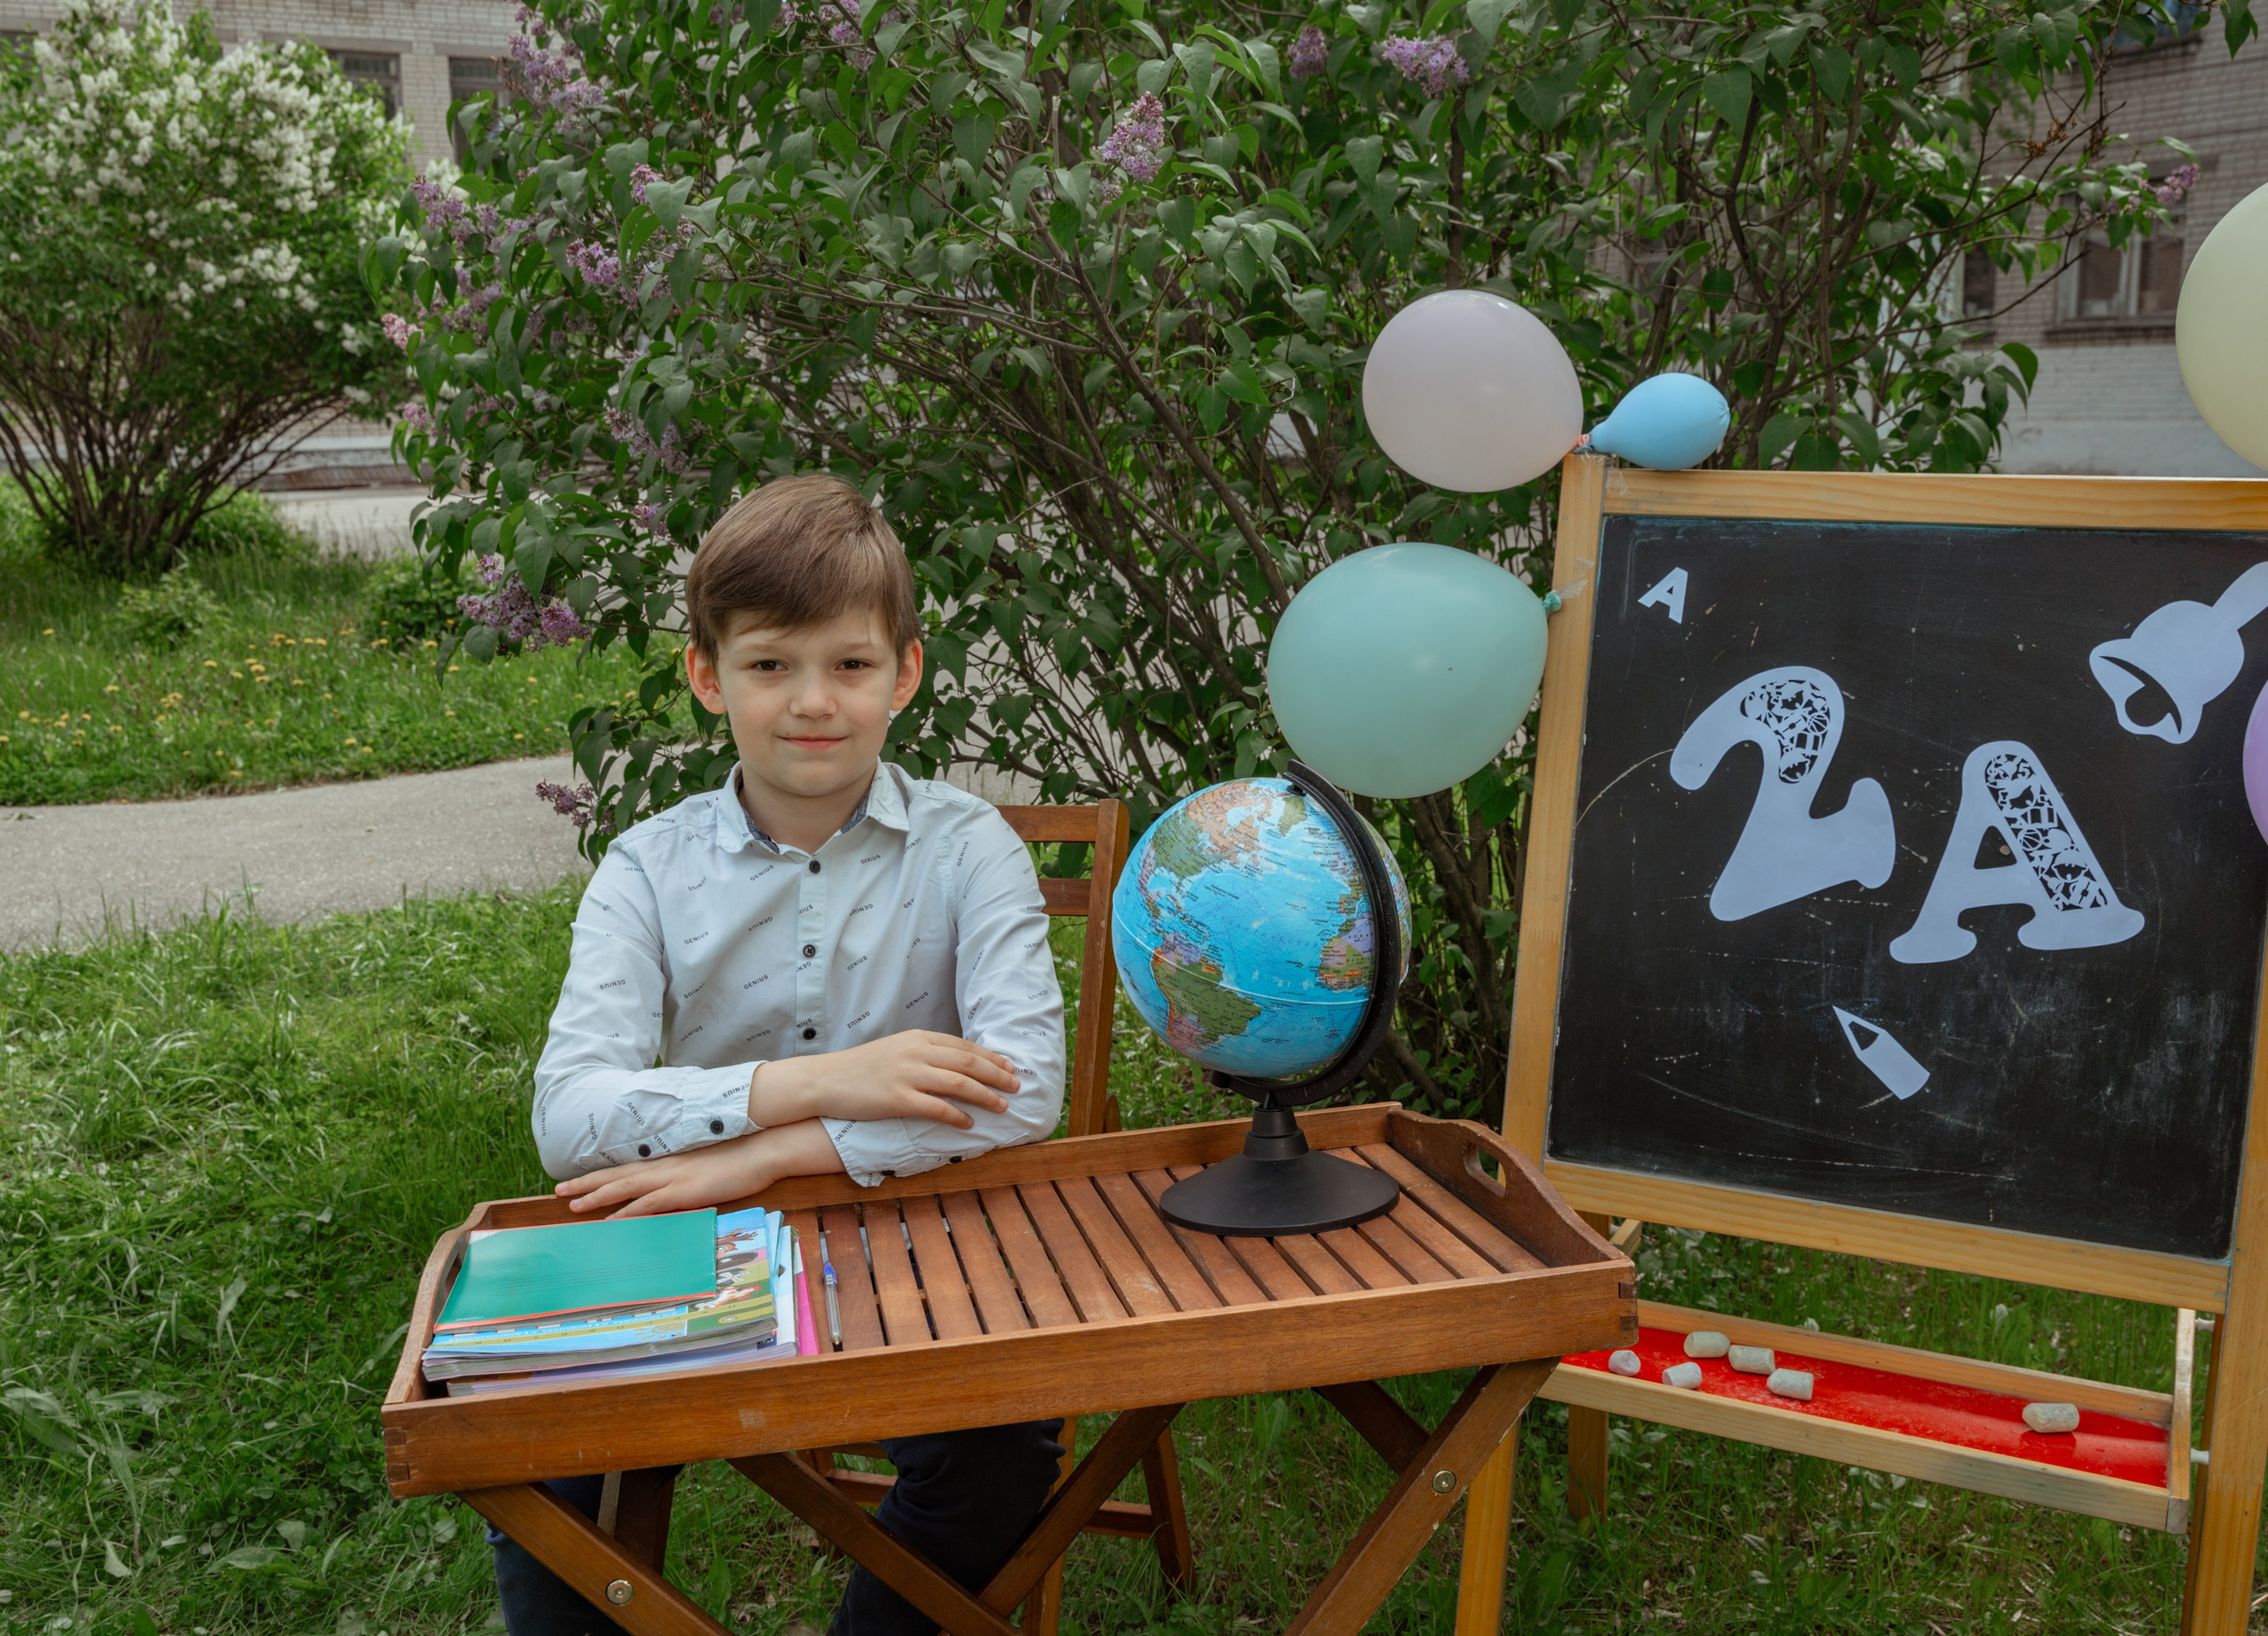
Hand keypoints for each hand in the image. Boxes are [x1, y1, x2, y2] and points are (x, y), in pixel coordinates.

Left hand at [556, 1122, 841, 1217]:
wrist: (762, 1149)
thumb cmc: (741, 1155)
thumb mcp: (708, 1163)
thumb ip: (688, 1172)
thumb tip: (678, 1184)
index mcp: (670, 1159)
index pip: (628, 1168)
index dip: (601, 1175)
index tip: (578, 1181)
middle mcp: (665, 1166)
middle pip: (617, 1176)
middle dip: (586, 1184)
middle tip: (558, 1193)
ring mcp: (672, 1178)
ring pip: (624, 1188)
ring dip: (597, 1198)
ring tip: (571, 1207)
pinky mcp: (683, 1191)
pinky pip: (648, 1205)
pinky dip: (626, 1214)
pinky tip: (610, 1222)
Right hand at [751, 1029, 1018, 1130]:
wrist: (825, 1080)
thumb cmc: (861, 1068)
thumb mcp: (896, 1050)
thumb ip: (923, 1053)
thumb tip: (954, 1063)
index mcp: (918, 1038)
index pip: (964, 1046)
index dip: (991, 1057)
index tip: (1010, 1066)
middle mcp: (917, 1053)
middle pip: (968, 1062)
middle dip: (997, 1074)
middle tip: (1018, 1085)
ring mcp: (907, 1075)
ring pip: (959, 1083)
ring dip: (985, 1096)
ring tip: (1003, 1106)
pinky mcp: (897, 1099)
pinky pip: (936, 1108)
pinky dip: (957, 1115)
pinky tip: (970, 1124)